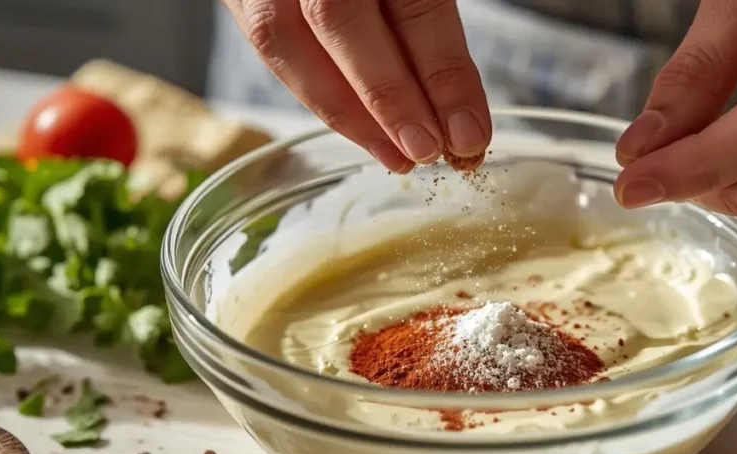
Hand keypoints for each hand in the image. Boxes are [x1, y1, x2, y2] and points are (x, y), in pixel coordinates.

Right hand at [221, 0, 490, 172]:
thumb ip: (426, 11)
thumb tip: (456, 99)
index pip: (415, 3)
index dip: (445, 73)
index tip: (471, 132)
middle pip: (342, 21)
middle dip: (389, 99)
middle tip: (428, 152)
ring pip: (287, 40)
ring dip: (345, 112)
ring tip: (395, 156)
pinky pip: (265, 41)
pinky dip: (312, 90)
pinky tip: (354, 124)